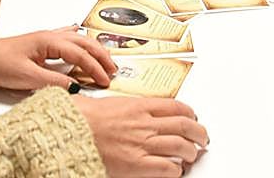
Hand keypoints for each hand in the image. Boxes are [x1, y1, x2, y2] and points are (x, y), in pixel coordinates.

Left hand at [0, 27, 116, 90]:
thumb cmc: (0, 63)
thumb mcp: (29, 77)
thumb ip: (55, 81)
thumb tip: (76, 86)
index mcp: (49, 41)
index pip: (80, 54)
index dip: (94, 67)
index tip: (104, 80)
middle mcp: (50, 36)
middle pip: (83, 42)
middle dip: (100, 55)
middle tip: (113, 70)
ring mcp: (45, 38)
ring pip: (77, 39)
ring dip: (93, 48)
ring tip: (105, 58)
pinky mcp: (39, 43)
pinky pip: (65, 36)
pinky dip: (77, 37)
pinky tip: (79, 31)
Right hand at [74, 96, 207, 177]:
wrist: (70, 132)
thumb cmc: (84, 119)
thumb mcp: (111, 103)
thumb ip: (129, 106)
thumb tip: (137, 109)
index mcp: (139, 106)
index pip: (176, 106)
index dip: (189, 112)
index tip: (192, 117)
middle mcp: (145, 124)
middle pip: (184, 125)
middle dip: (199, 132)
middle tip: (202, 137)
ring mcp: (143, 144)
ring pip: (181, 146)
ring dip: (191, 152)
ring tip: (193, 155)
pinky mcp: (138, 164)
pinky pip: (167, 167)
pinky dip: (176, 170)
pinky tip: (175, 170)